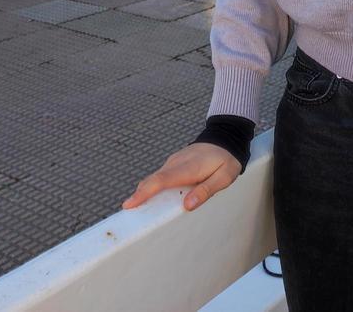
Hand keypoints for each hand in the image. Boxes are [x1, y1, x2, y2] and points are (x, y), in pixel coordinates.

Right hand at [121, 143, 240, 211]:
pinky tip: (151, 201)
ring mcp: (173, 162)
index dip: (144, 193)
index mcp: (187, 168)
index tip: (129, 204)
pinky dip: (153, 188)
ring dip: (144, 193)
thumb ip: (206, 191)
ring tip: (135, 211)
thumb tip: (187, 206)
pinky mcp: (174, 164)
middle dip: (138, 196)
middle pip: (152, 180)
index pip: (161, 180)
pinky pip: (160, 177)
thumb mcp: (224, 177)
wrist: (226, 138)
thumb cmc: (226, 160)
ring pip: (155, 179)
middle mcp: (176, 163)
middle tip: (126, 215)